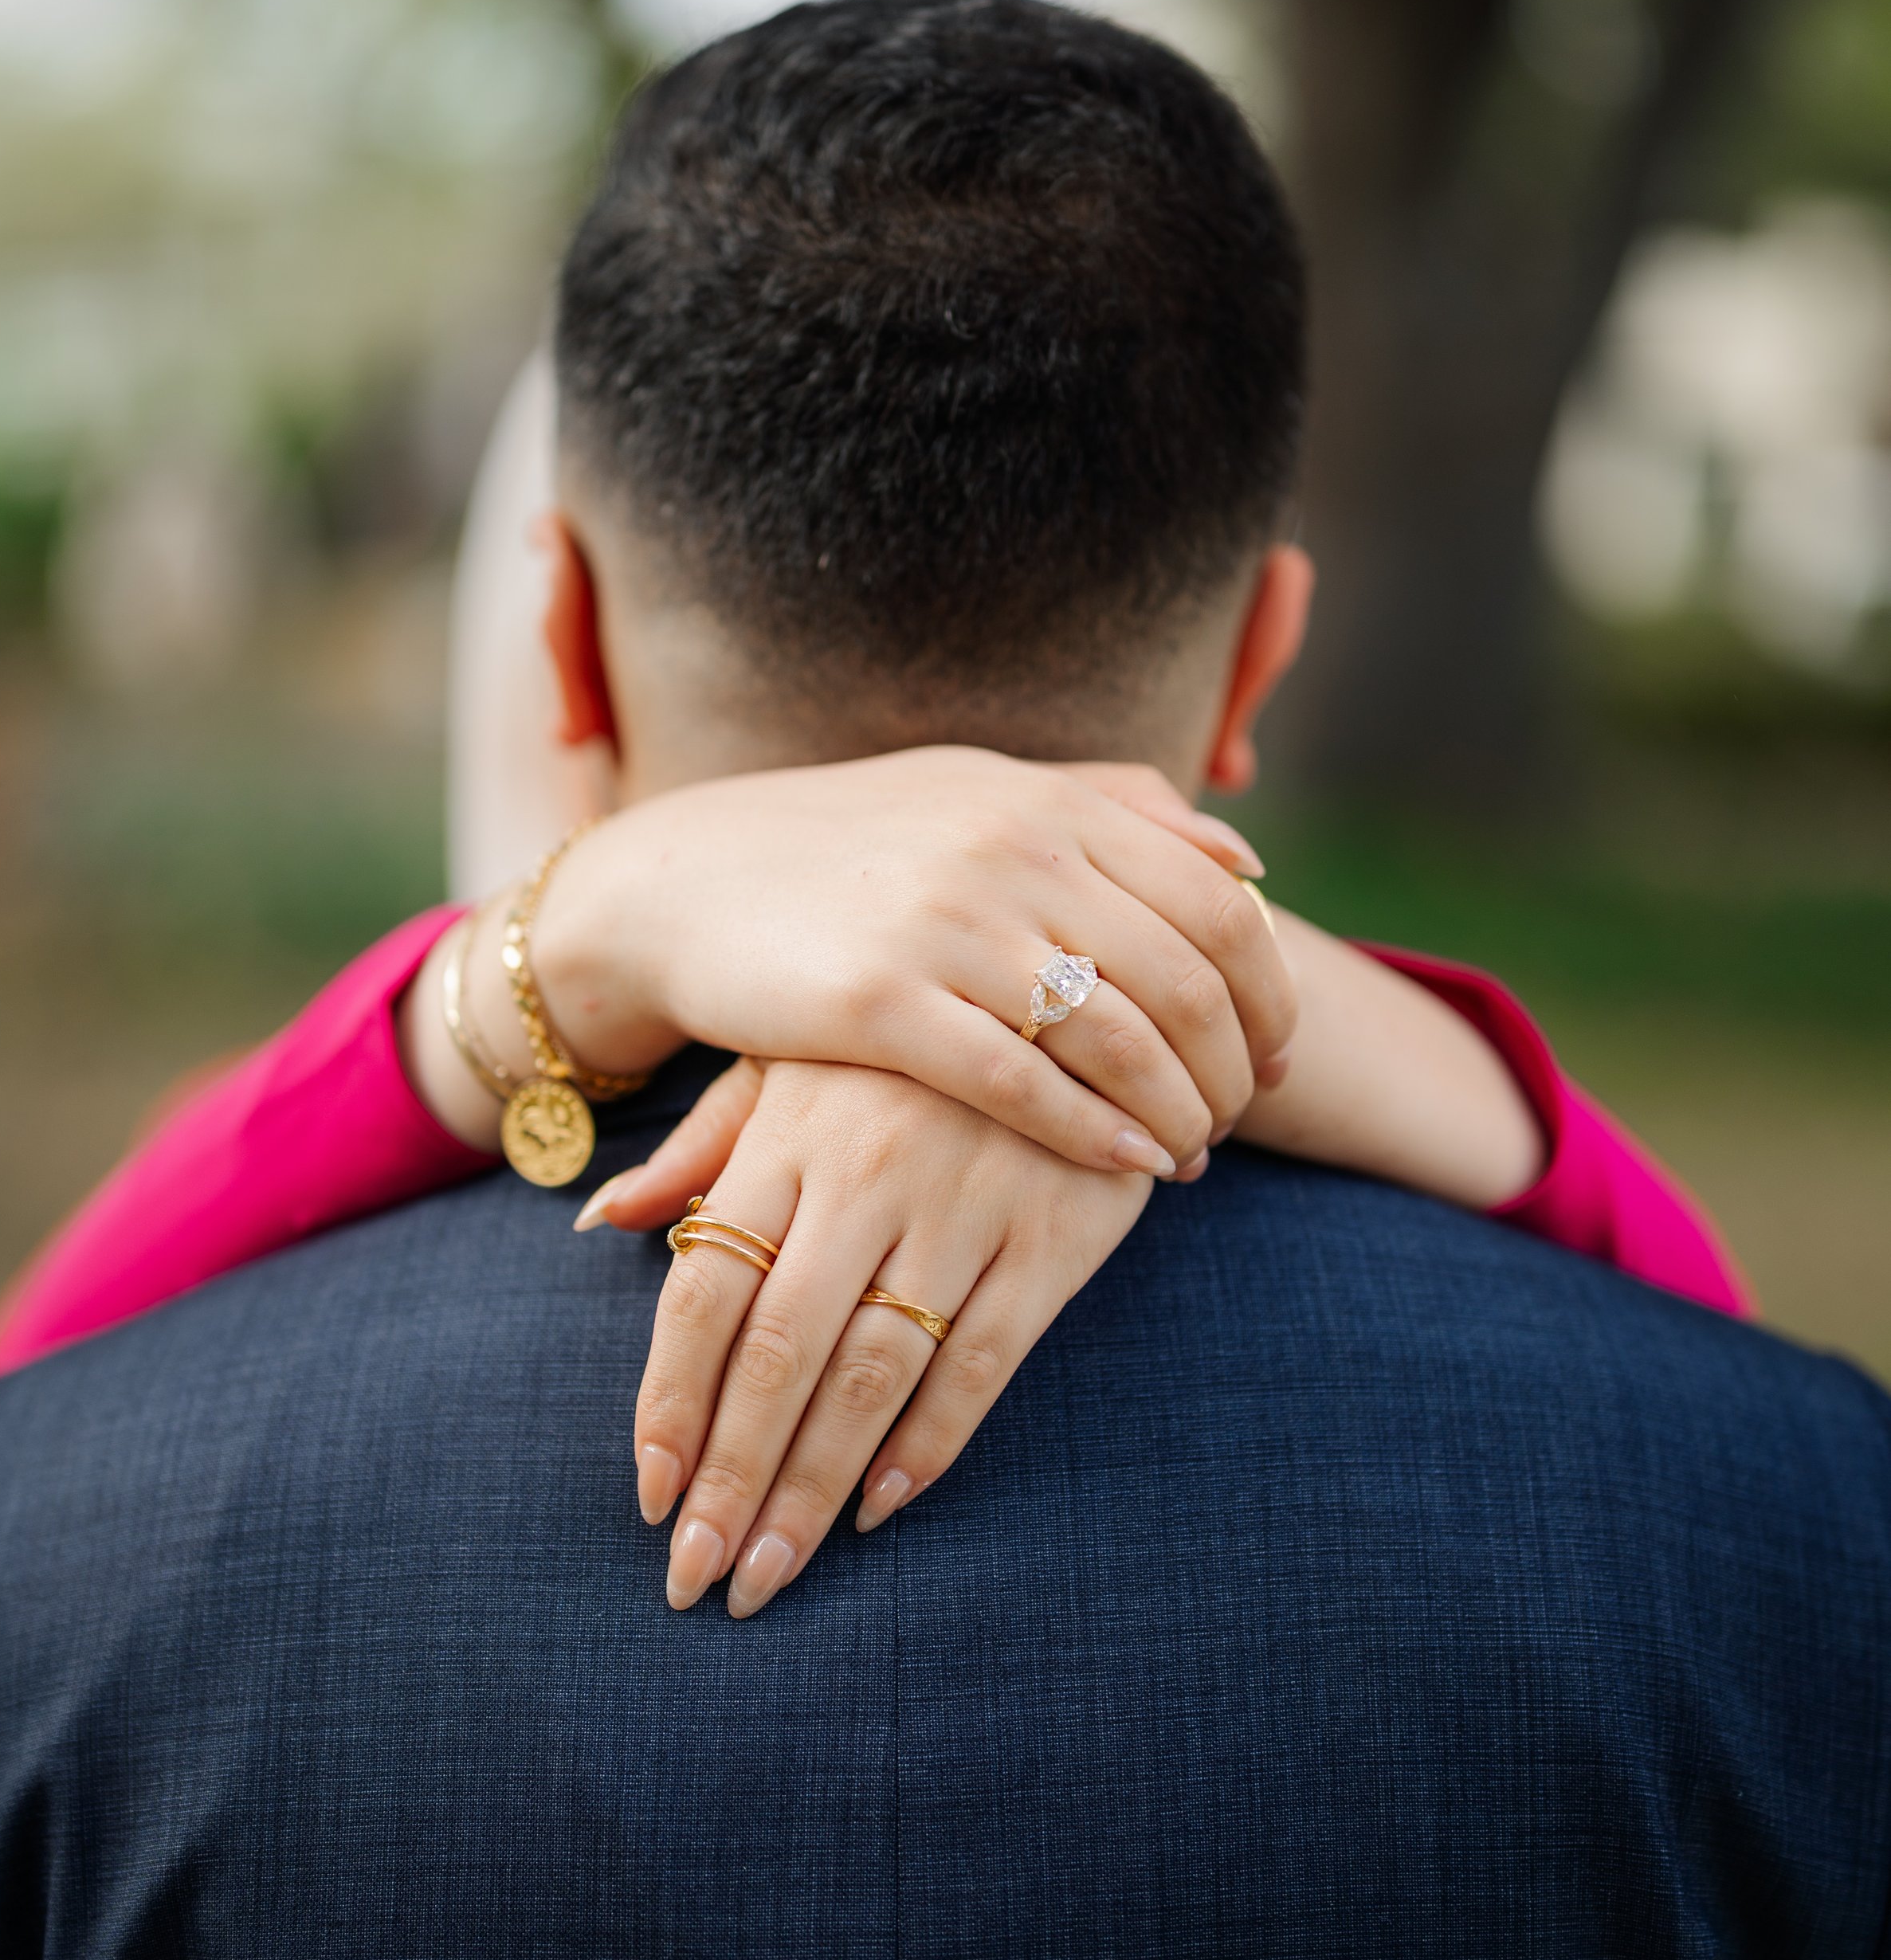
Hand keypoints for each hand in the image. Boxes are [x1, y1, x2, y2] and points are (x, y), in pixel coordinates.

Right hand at [536, 747, 1293, 1177]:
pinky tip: (1125, 1167)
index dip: (1270, 992)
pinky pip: (1023, 1084)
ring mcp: (946, 926)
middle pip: (1186, 978)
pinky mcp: (881, 1004)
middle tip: (1236, 1120)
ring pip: (1119, 1037)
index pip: (1219, 902)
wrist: (685, 880)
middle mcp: (1012, 852)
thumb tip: (1247, 861)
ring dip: (1176, 1112)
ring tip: (1187, 1155)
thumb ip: (1118, 809)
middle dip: (1232, 1067)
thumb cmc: (852, 846)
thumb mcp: (984, 792)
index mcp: (1049, 802)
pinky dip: (1094, 1133)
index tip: (1275, 1055)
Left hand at [595, 1056, 1154, 1616]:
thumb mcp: (795, 1061)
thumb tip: (601, 1220)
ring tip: (767, 1573)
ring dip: (813, 1487)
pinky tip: (876, 1509)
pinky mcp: (1053, 1237)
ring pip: (872, 1374)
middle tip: (696, 1576)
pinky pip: (981, 1362)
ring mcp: (963, 1206)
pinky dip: (927, 1444)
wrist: (1079, 982)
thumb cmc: (906, 1043)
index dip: (669, 1400)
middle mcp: (867, 1173)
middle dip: (731, 1477)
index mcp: (789, 1132)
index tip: (648, 1493)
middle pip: (778, 1353)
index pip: (704, 1290)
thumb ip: (704, 1147)